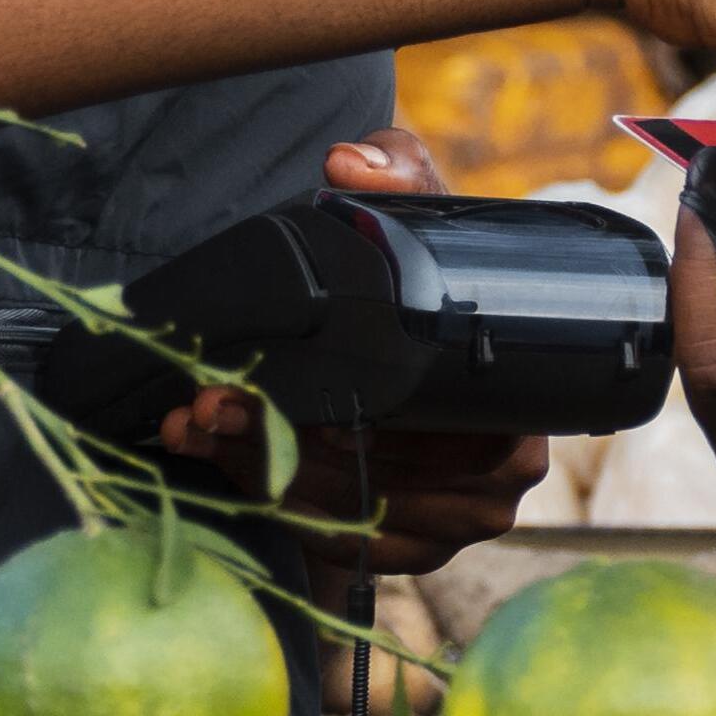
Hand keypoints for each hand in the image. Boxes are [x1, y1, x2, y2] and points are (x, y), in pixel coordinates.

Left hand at [157, 128, 548, 570]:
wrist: (412, 328)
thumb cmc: (426, 270)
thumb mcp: (417, 210)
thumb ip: (395, 173)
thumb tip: (347, 163)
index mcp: (523, 402)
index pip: (434, 432)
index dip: (350, 417)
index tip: (266, 391)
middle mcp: (503, 480)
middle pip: (380, 479)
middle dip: (277, 443)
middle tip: (204, 404)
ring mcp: (456, 525)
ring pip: (342, 513)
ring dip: (254, 470)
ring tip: (191, 421)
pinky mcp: (409, 552)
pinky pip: (330, 540)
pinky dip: (264, 500)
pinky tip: (215, 454)